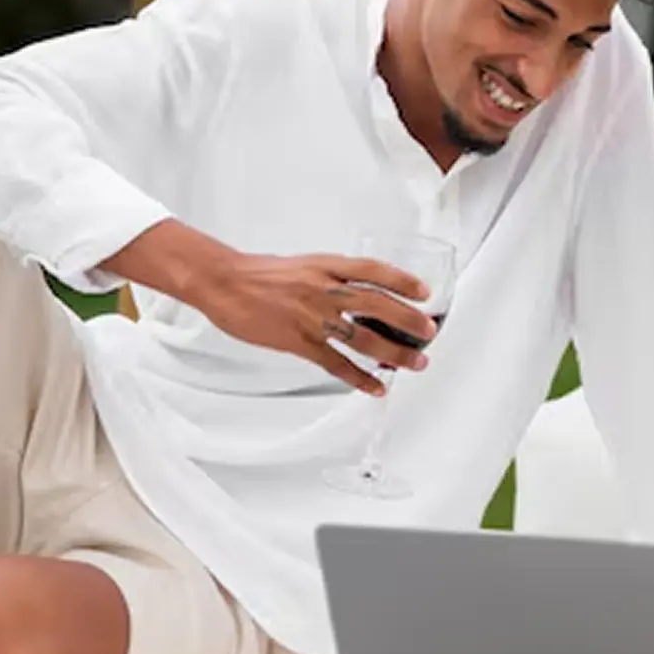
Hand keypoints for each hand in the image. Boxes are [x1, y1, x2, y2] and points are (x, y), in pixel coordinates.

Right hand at [191, 252, 438, 395]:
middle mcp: (323, 290)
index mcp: (326, 267)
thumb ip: (332, 278)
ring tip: (416, 363)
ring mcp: (311, 317)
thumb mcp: (304, 266)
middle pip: (376, 304)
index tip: (424, 291)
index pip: (372, 270)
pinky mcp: (298, 342)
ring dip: (394, 352)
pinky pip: (335, 363)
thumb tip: (360, 294)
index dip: (402, 280)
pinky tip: (376, 387)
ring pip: (362, 337)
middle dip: (408, 320)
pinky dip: (359, 377)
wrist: (223, 283)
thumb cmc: (260, 274)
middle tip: (429, 332)